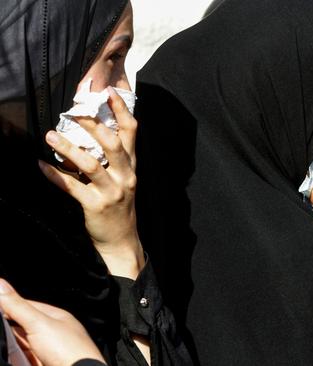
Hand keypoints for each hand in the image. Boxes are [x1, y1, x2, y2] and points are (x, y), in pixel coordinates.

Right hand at [0, 278, 104, 365]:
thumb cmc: (68, 349)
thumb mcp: (38, 323)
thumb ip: (17, 306)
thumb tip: (0, 283)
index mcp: (56, 317)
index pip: (27, 306)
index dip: (8, 304)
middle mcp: (52, 333)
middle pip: (22, 327)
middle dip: (7, 325)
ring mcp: (46, 350)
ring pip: (20, 344)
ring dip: (9, 343)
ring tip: (3, 340)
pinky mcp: (40, 363)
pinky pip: (22, 358)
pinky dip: (14, 356)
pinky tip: (7, 354)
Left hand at [38, 87, 143, 278]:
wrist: (122, 240)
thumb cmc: (118, 206)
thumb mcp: (122, 179)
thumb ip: (110, 159)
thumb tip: (87, 134)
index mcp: (132, 166)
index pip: (131, 132)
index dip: (122, 110)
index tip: (109, 91)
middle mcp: (126, 176)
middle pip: (112, 144)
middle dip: (93, 124)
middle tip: (74, 110)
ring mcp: (112, 191)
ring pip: (91, 164)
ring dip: (68, 148)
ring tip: (49, 136)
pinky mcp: (96, 206)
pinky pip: (73, 187)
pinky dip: (55, 176)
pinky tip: (41, 165)